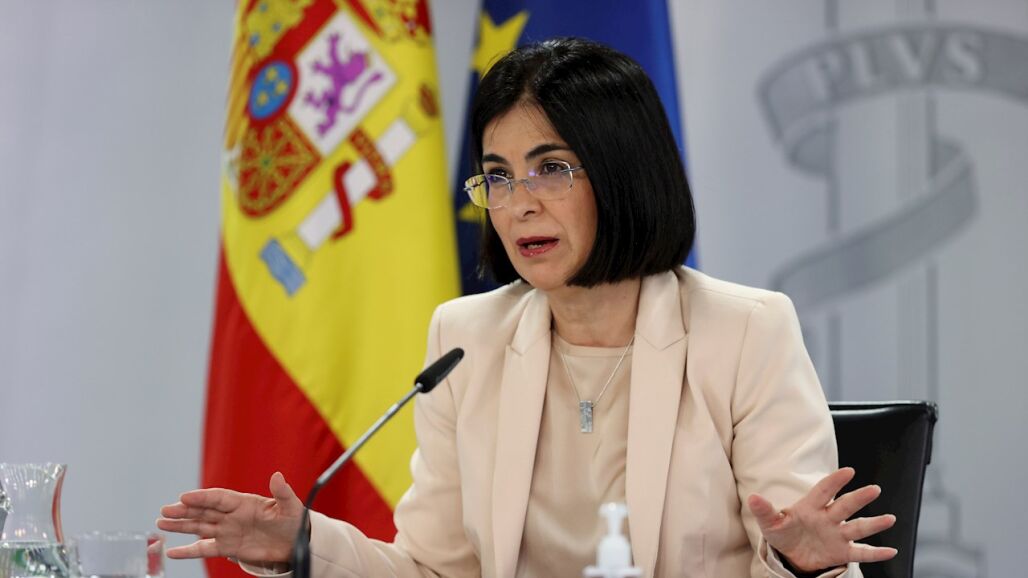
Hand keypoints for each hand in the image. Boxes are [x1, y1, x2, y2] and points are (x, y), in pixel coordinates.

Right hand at [157, 472, 303, 565]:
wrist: (295, 543)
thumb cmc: (293, 520)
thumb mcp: (291, 506)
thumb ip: (282, 492)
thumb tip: (278, 476)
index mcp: (244, 502)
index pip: (219, 497)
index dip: (202, 497)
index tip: (184, 496)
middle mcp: (232, 515)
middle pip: (204, 510)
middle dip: (184, 510)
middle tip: (165, 510)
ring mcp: (228, 531)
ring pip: (199, 526)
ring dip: (181, 525)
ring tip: (161, 523)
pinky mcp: (228, 548)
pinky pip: (205, 549)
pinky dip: (189, 551)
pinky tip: (172, 552)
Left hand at [747, 467, 897, 573]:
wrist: (791, 554)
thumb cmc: (782, 533)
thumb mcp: (770, 523)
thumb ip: (764, 510)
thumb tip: (752, 497)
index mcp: (810, 507)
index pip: (823, 491)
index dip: (835, 481)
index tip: (848, 471)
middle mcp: (828, 518)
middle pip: (845, 506)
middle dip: (858, 498)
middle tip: (874, 489)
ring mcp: (837, 535)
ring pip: (858, 527)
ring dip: (874, 523)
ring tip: (890, 518)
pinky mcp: (842, 551)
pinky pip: (861, 553)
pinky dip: (876, 553)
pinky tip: (891, 551)